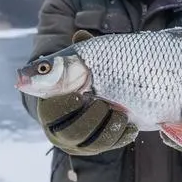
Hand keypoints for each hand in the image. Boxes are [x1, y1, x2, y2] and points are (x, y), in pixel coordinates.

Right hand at [36, 30, 137, 155]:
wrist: (116, 89)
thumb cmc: (93, 72)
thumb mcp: (87, 60)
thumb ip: (81, 51)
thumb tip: (79, 35)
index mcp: (52, 103)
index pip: (51, 110)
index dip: (65, 105)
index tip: (81, 94)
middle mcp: (61, 126)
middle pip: (71, 131)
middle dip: (91, 116)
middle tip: (103, 102)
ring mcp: (80, 139)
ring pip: (92, 142)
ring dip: (108, 125)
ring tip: (120, 111)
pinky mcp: (99, 146)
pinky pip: (109, 147)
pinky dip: (122, 134)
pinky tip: (130, 122)